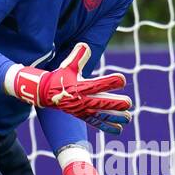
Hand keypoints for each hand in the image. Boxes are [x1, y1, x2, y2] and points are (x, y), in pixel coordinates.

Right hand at [6, 43, 131, 125]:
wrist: (45, 94)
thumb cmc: (59, 78)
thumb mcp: (68, 66)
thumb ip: (77, 56)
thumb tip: (85, 45)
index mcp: (80, 86)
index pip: (97, 84)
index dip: (110, 82)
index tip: (122, 79)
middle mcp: (82, 100)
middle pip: (101, 103)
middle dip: (115, 104)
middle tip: (129, 103)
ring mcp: (83, 110)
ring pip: (101, 115)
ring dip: (115, 117)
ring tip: (128, 118)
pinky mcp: (82, 116)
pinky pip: (96, 123)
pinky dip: (107, 127)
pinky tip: (119, 129)